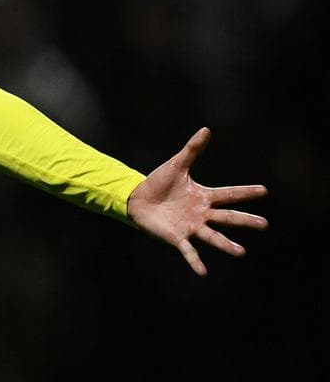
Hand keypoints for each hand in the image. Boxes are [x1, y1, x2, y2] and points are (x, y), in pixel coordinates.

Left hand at [127, 127, 267, 275]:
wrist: (136, 199)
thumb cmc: (158, 183)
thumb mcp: (177, 165)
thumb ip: (192, 150)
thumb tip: (206, 129)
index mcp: (204, 196)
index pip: (228, 193)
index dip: (244, 192)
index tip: (264, 190)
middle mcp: (201, 213)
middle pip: (227, 217)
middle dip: (244, 220)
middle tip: (264, 224)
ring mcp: (190, 227)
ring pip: (212, 237)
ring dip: (226, 245)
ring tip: (241, 252)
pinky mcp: (176, 237)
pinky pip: (188, 251)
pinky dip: (195, 261)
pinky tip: (203, 272)